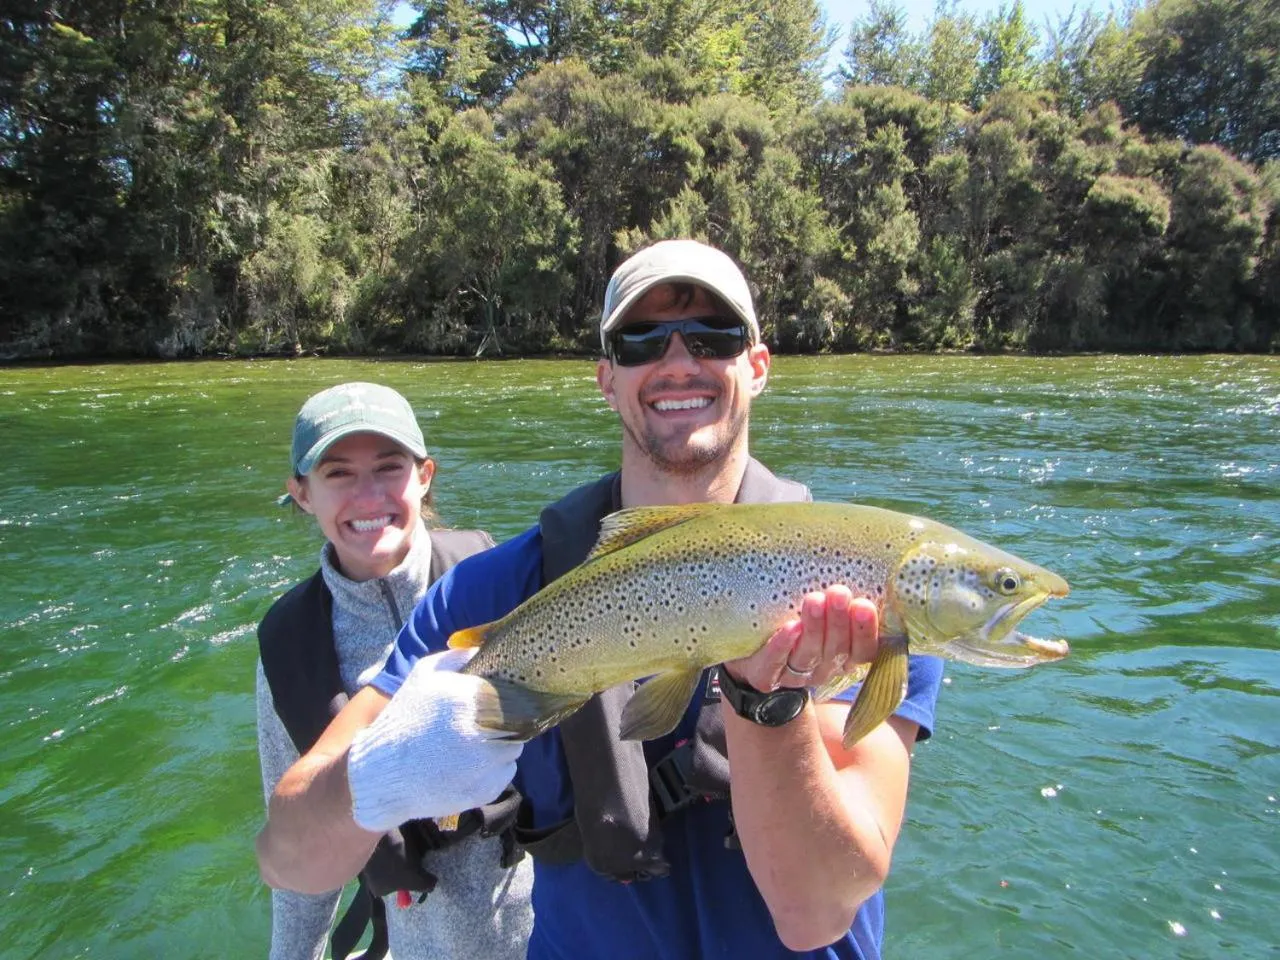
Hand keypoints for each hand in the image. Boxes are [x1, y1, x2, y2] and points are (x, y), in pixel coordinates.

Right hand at [347, 648, 522, 832]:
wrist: (381, 774)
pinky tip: (468, 766)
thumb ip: (458, 657)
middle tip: (484, 725)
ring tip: (472, 747)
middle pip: (518, 722)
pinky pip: (505, 773)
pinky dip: (493, 770)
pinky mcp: (486, 790)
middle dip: (505, 721)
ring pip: (513, 748)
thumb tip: (486, 651)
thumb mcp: (423, 675)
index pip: (515, 694)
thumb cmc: (404, 719)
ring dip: (500, 745)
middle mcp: (482, 731)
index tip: (497, 702)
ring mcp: (486, 764)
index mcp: (469, 698)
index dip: (510, 697)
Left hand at [724, 586, 878, 691]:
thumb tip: (856, 561)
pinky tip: (790, 626)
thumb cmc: (791, 616)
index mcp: (842, 654)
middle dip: (839, 621)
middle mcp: (823, 668)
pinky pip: (775, 663)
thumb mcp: (820, 608)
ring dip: (814, 627)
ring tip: (814, 600)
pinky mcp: (766, 676)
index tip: (864, 604)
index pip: (864, 650)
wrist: (747, 649)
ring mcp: (795, 675)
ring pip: (809, 654)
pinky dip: (783, 645)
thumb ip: (837, 598)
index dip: (865, 631)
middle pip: (836, 650)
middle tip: (839, 593)